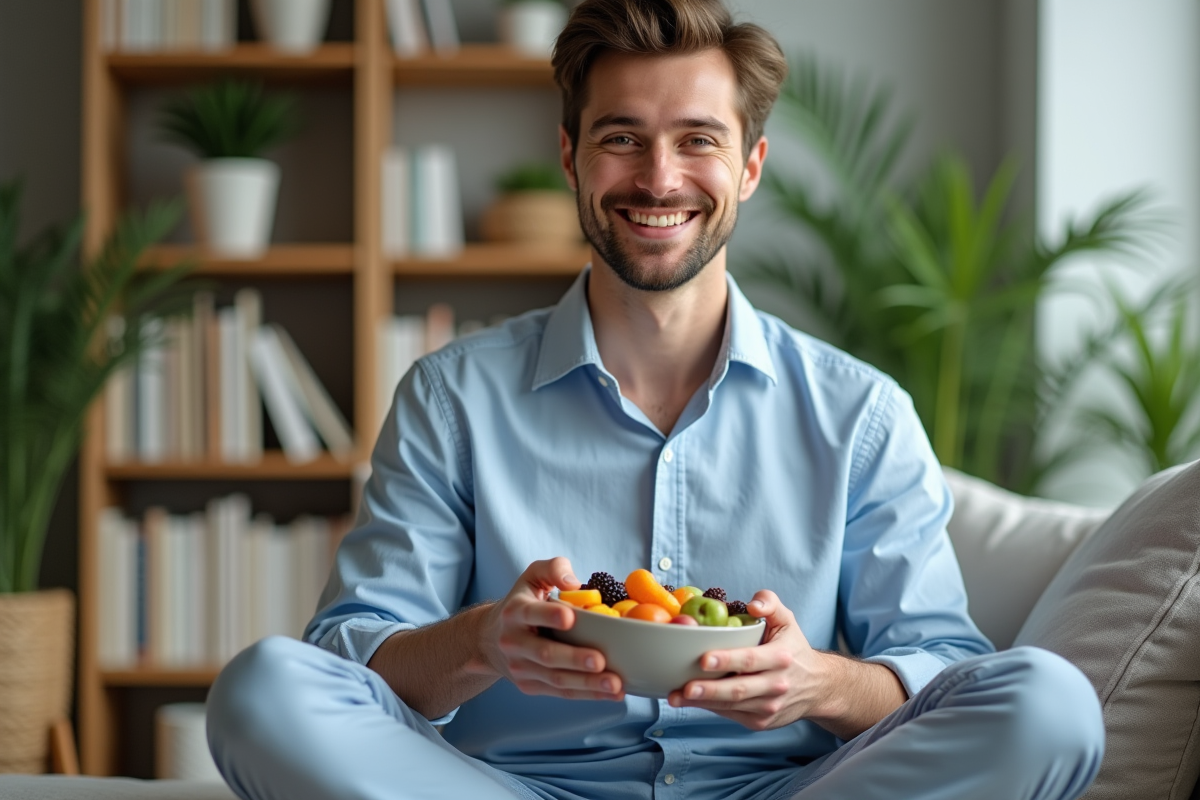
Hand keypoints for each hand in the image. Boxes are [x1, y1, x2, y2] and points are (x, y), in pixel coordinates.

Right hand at [480, 557, 624, 701]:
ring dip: (587, 684)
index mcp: (515, 611)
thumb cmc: (522, 601)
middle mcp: (514, 642)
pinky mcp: (530, 686)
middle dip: (574, 659)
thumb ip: (553, 569)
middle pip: (545, 653)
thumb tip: (575, 584)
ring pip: (555, 678)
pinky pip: (561, 692)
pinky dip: (587, 694)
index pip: (531, 613)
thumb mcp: (532, 576)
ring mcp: (520, 667)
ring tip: (615, 684)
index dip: (549, 616)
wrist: (489, 638)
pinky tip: (611, 693)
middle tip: (600, 661)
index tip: (570, 618)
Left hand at [666, 590, 827, 730]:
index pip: (750, 660)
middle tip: (684, 687)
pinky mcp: (761, 722)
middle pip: (738, 689)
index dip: (726, 661)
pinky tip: (691, 701)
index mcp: (781, 658)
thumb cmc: (793, 648)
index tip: (703, 659)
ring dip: (702, 703)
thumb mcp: (787, 620)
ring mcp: (769, 707)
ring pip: (731, 706)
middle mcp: (776, 685)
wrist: (818, 686)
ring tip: (676, 697)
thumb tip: (752, 605)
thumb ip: (770, 603)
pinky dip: (710, 708)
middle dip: (709, 690)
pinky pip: (731, 715)